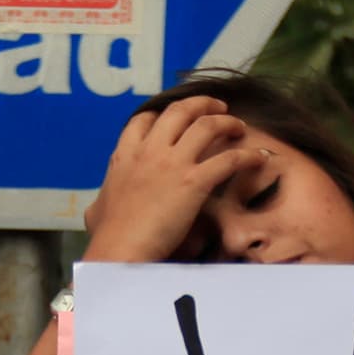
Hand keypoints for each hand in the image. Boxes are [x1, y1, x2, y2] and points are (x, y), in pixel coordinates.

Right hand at [81, 98, 274, 265]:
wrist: (119, 250)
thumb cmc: (107, 236)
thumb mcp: (96, 211)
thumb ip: (100, 202)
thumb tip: (95, 209)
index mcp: (125, 155)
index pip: (146, 119)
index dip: (164, 113)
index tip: (179, 117)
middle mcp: (150, 150)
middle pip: (180, 111)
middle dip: (201, 104)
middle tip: (217, 108)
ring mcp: (172, 163)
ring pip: (207, 125)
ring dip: (227, 121)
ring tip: (239, 127)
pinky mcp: (193, 182)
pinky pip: (228, 159)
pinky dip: (247, 155)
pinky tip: (258, 157)